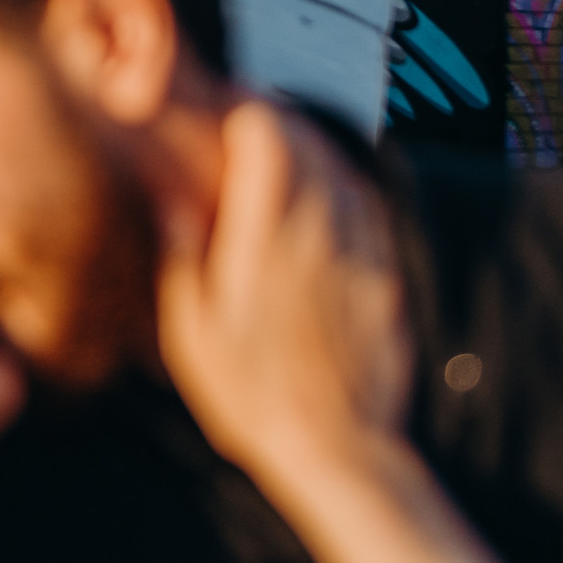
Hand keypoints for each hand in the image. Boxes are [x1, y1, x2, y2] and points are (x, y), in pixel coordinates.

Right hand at [158, 98, 409, 476]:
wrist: (339, 450)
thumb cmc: (252, 399)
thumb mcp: (193, 336)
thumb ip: (185, 260)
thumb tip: (174, 202)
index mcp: (268, 239)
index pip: (270, 137)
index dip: (246, 112)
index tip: (221, 112)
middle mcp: (322, 233)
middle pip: (310, 141)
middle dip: (279, 120)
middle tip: (248, 121)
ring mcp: (362, 254)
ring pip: (345, 169)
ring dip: (315, 147)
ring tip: (284, 150)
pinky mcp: (387, 279)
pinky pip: (370, 208)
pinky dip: (345, 185)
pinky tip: (326, 195)